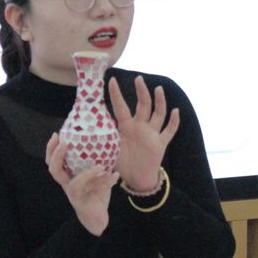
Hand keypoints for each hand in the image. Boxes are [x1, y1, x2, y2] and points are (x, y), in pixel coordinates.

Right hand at [46, 133, 119, 235]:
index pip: (52, 160)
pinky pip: (93, 193)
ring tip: (98, 165)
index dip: (51, 148)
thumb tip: (107, 137)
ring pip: (73, 184)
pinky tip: (115, 175)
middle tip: (64, 142)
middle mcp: (67, 184)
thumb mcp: (97, 174)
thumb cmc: (96, 192)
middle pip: (54, 170)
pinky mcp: (83, 204)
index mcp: (67, 175)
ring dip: (87, 174)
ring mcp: (73, 195)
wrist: (97, 218)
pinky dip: (106, 182)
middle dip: (56, 155)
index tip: (58, 133)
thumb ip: (98, 160)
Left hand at [109, 76, 179, 191]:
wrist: (136, 179)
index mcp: (125, 127)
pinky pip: (169, 131)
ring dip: (159, 101)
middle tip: (139, 78)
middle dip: (141, 92)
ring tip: (158, 89)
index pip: (121, 107)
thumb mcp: (109, 150)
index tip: (111, 80)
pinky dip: (173, 121)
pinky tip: (176, 111)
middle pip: (143, 105)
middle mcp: (140, 127)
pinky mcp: (161, 143)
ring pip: (158, 114)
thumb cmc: (122, 163)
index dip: (117, 94)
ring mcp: (151, 134)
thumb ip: (100, 140)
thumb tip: (81, 133)